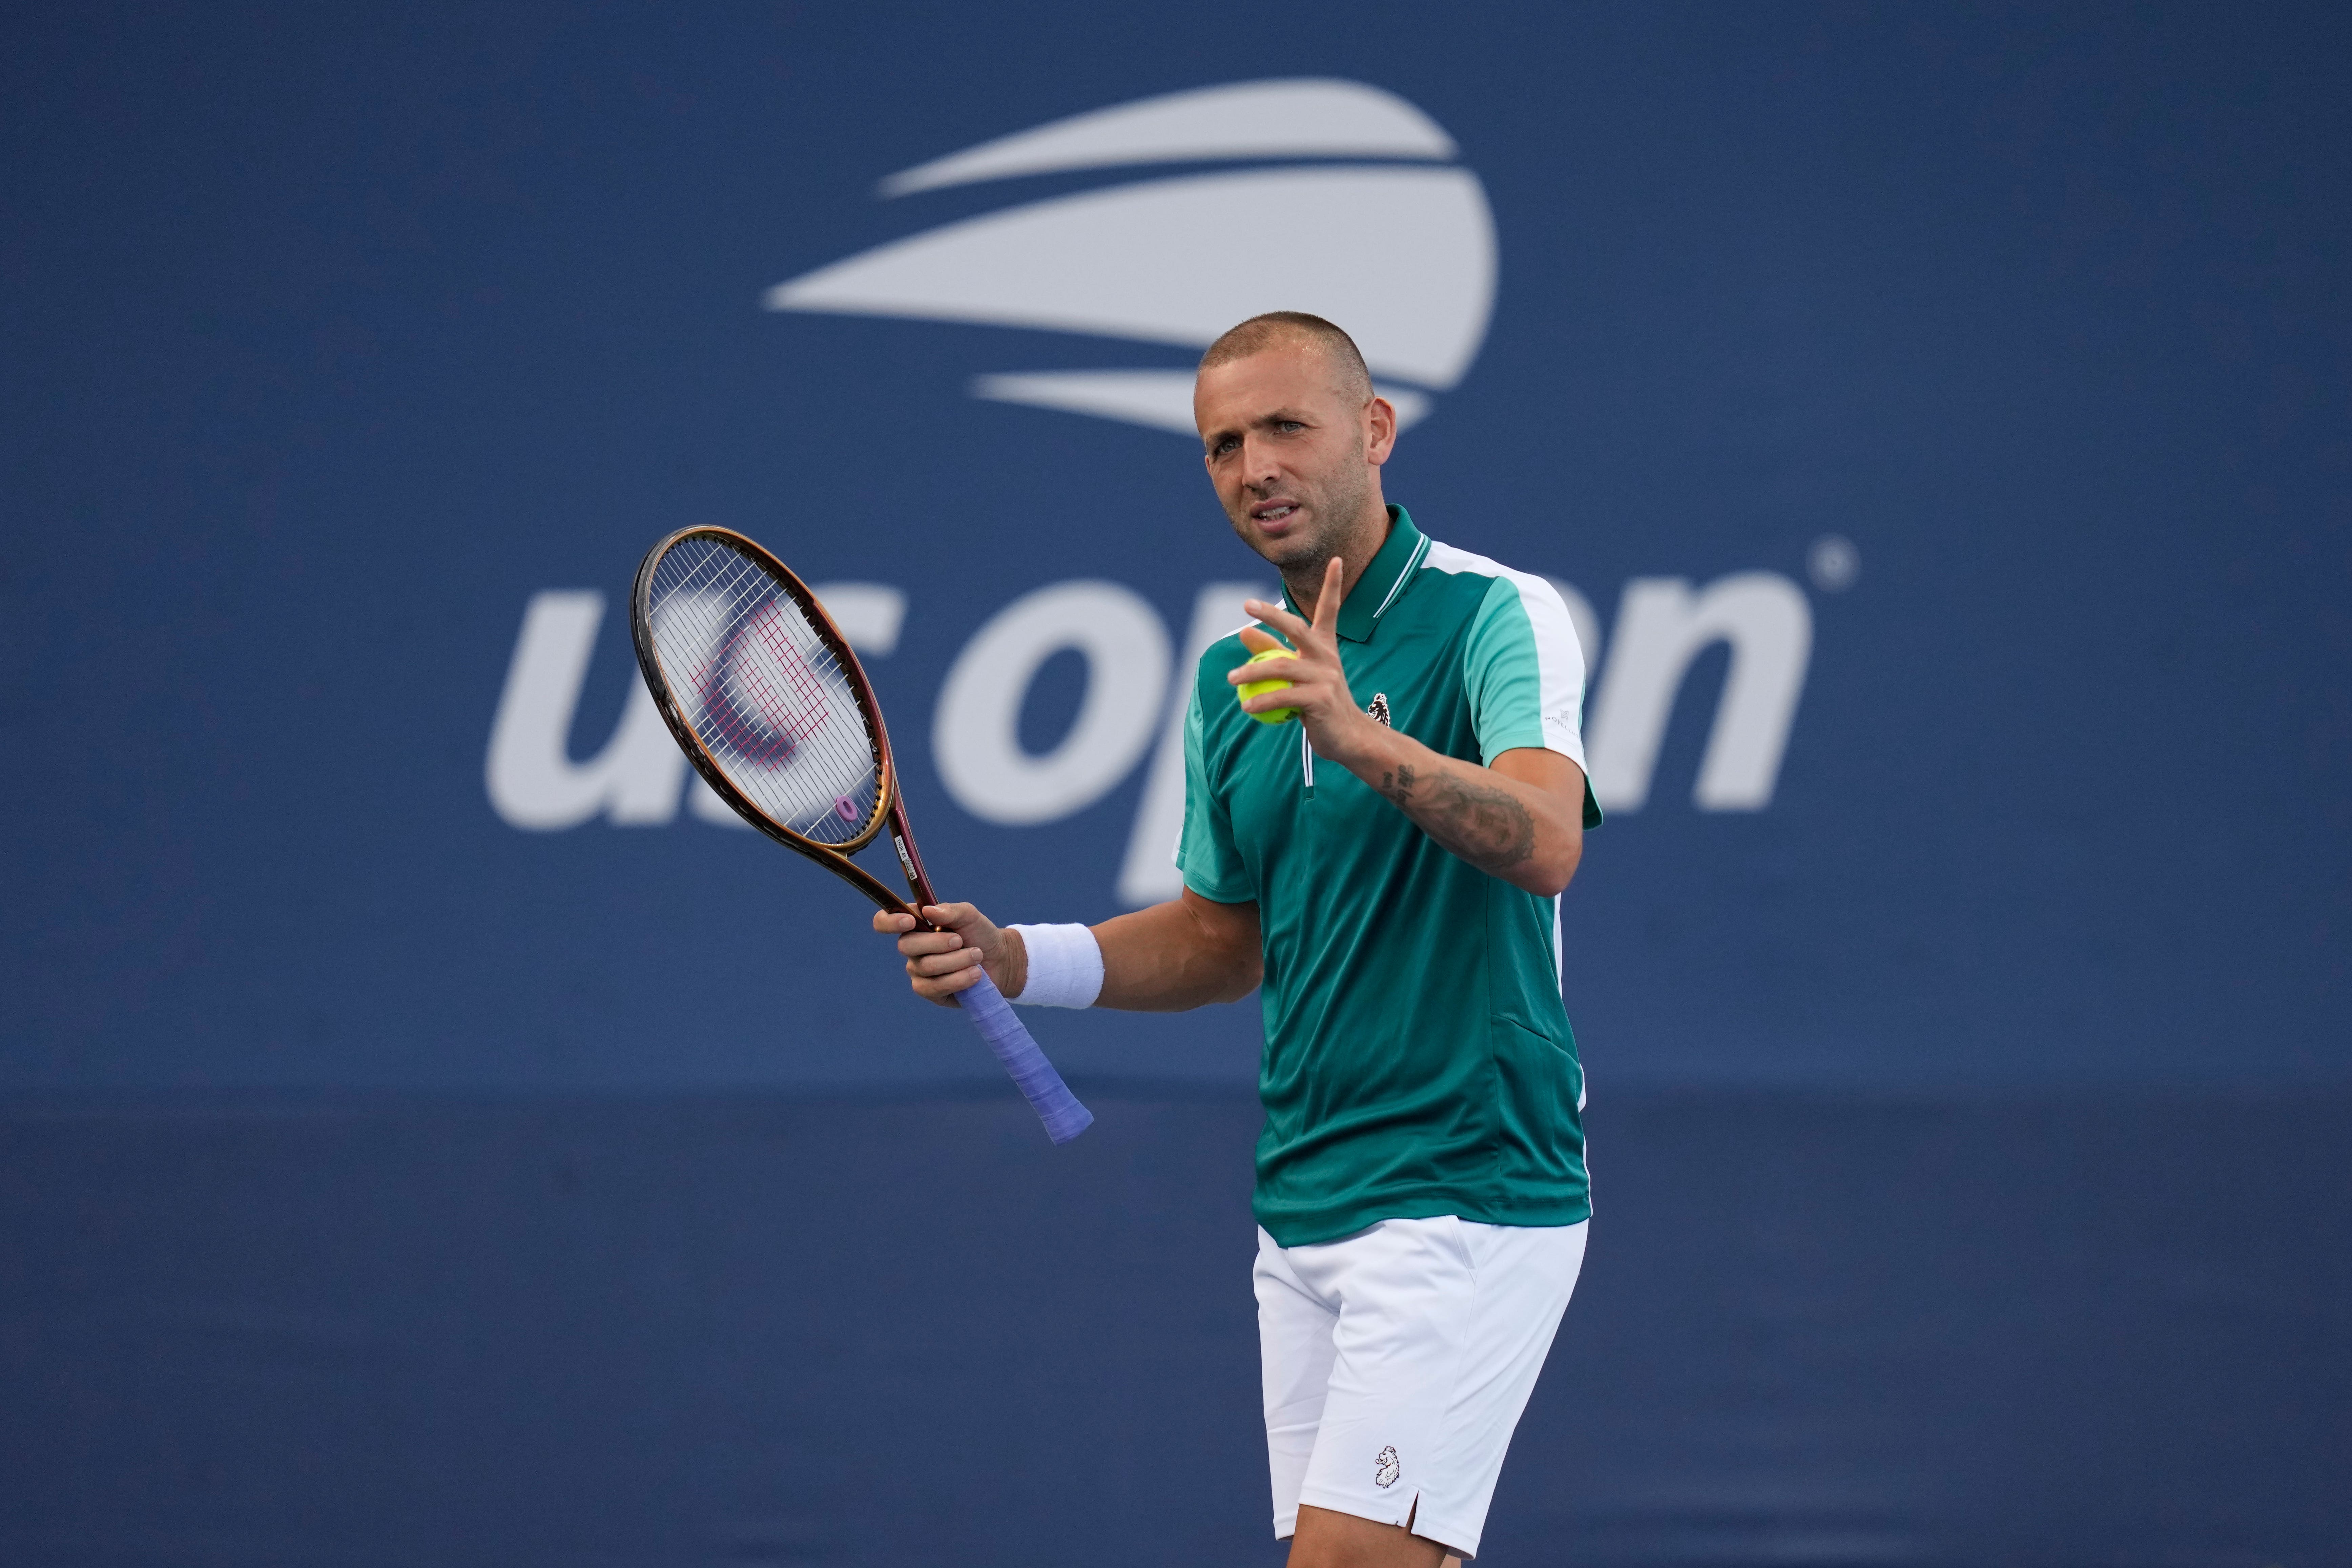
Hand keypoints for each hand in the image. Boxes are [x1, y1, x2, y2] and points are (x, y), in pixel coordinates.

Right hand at [871, 902, 1024, 1007]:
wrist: (999, 960)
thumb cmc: (980, 934)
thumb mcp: (970, 916)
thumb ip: (950, 911)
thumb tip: (928, 911)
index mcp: (915, 925)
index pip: (884, 921)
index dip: (889, 921)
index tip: (911, 921)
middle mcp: (912, 948)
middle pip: (906, 945)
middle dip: (938, 943)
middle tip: (961, 941)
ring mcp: (918, 971)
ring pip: (926, 966)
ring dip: (957, 961)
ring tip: (977, 957)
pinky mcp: (930, 992)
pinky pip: (935, 987)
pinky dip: (958, 979)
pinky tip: (975, 975)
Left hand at [1231, 556, 1378, 765]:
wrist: (1349, 736)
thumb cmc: (1320, 703)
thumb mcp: (1297, 675)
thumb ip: (1272, 652)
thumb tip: (1243, 632)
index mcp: (1325, 646)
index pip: (1330, 610)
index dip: (1333, 585)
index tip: (1336, 559)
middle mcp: (1326, 657)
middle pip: (1297, 628)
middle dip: (1273, 614)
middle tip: (1247, 604)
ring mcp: (1326, 677)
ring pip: (1281, 667)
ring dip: (1252, 672)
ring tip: (1232, 679)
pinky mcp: (1321, 699)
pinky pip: (1284, 696)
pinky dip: (1262, 700)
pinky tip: (1246, 706)